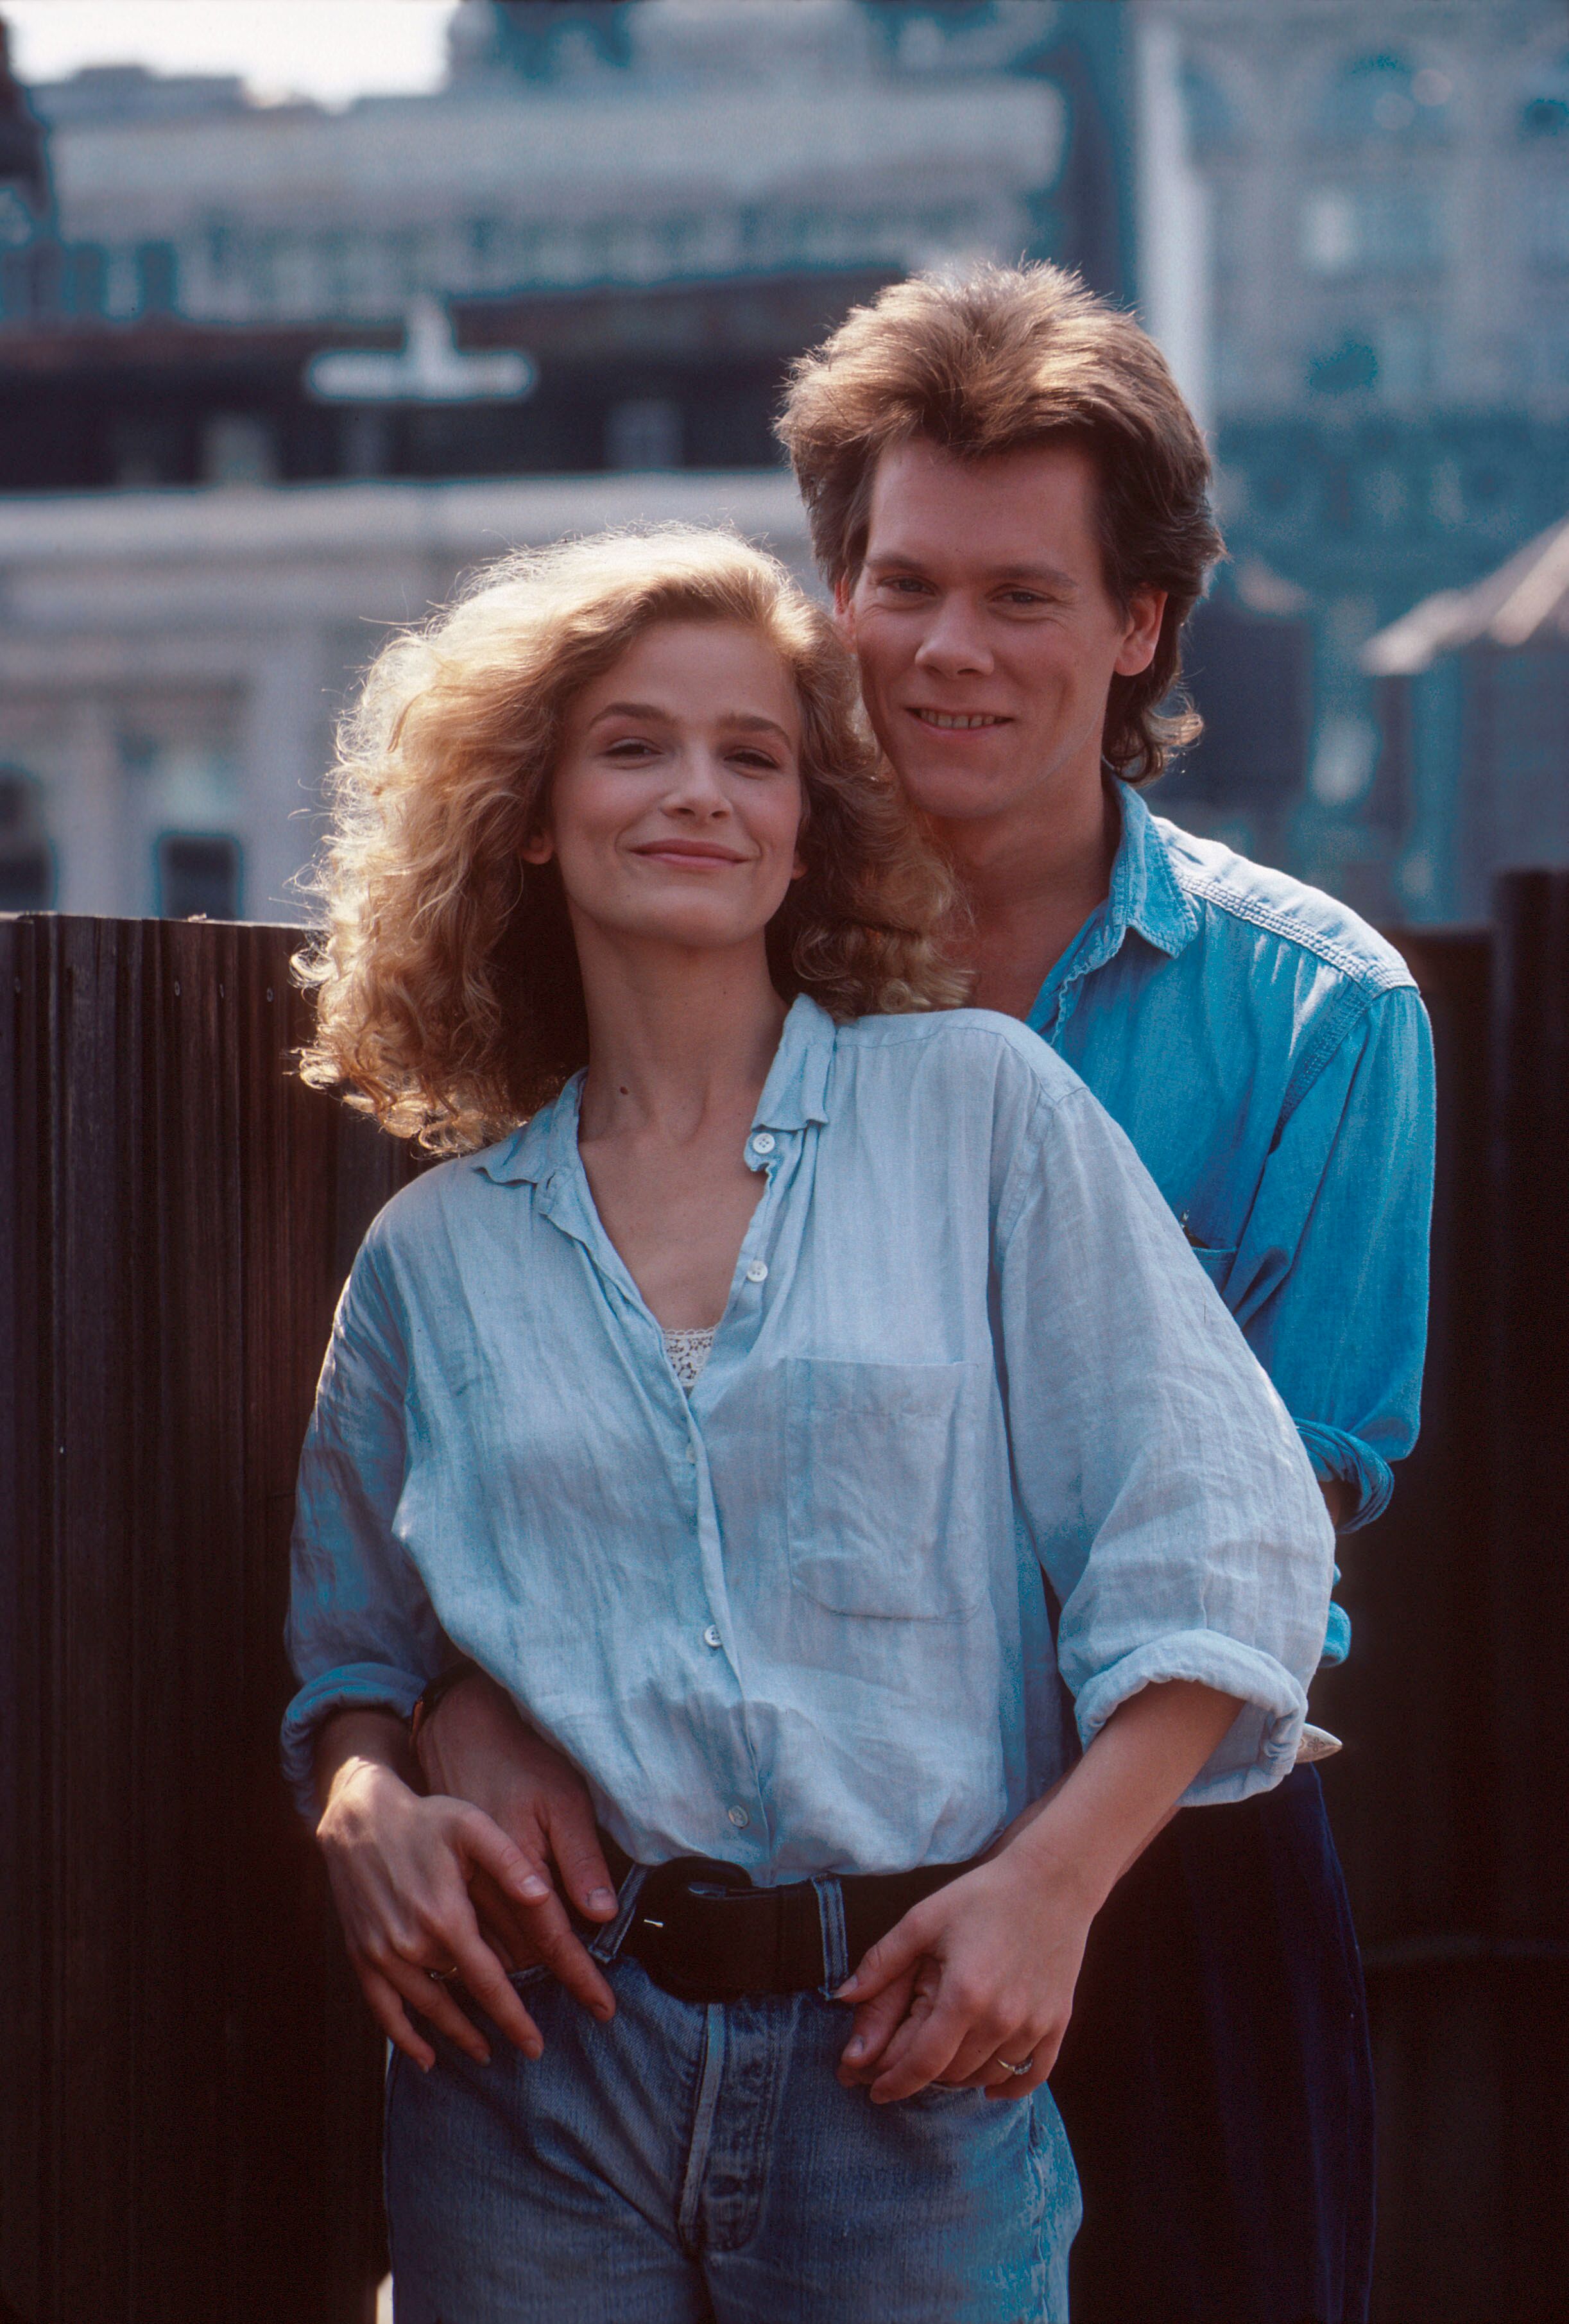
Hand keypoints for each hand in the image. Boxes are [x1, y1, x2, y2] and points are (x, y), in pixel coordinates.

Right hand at [317, 1751, 575, 2071]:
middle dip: (494, 2026)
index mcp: (445, 1917)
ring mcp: (382, 1954)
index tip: (536, 2044)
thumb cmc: (424, 1818)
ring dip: (455, 2035)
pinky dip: (404, 2037)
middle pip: (461, 1999)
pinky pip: (382, 2009)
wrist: (358, 1816)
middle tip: (526, 2050)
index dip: (514, 2017)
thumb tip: (544, 1897)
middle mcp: (411, 1944)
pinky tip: (425, 2057)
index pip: (489, 1983)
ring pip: (425, 2009)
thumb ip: (510, 1862)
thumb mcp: (473, 1826)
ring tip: (483, 2052)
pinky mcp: (361, 1955)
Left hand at [835, 1679, 1246, 2103]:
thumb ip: (882, 1962)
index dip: (891, 2083)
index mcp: (962, 1995)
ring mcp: (1032, 2026)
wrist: (1053, 1881)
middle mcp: (1000, 2020)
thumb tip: (844, 1997)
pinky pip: (1031, 2075)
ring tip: (936, 2064)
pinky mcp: (1057, 2023)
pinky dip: (1007, 2086)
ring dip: (956, 2078)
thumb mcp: (924, 1919)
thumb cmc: (983, 1896)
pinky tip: (987, 2085)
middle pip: (949, 2074)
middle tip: (896, 2072)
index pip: (920, 2063)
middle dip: (917, 2079)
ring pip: (985, 2077)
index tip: (873, 2090)